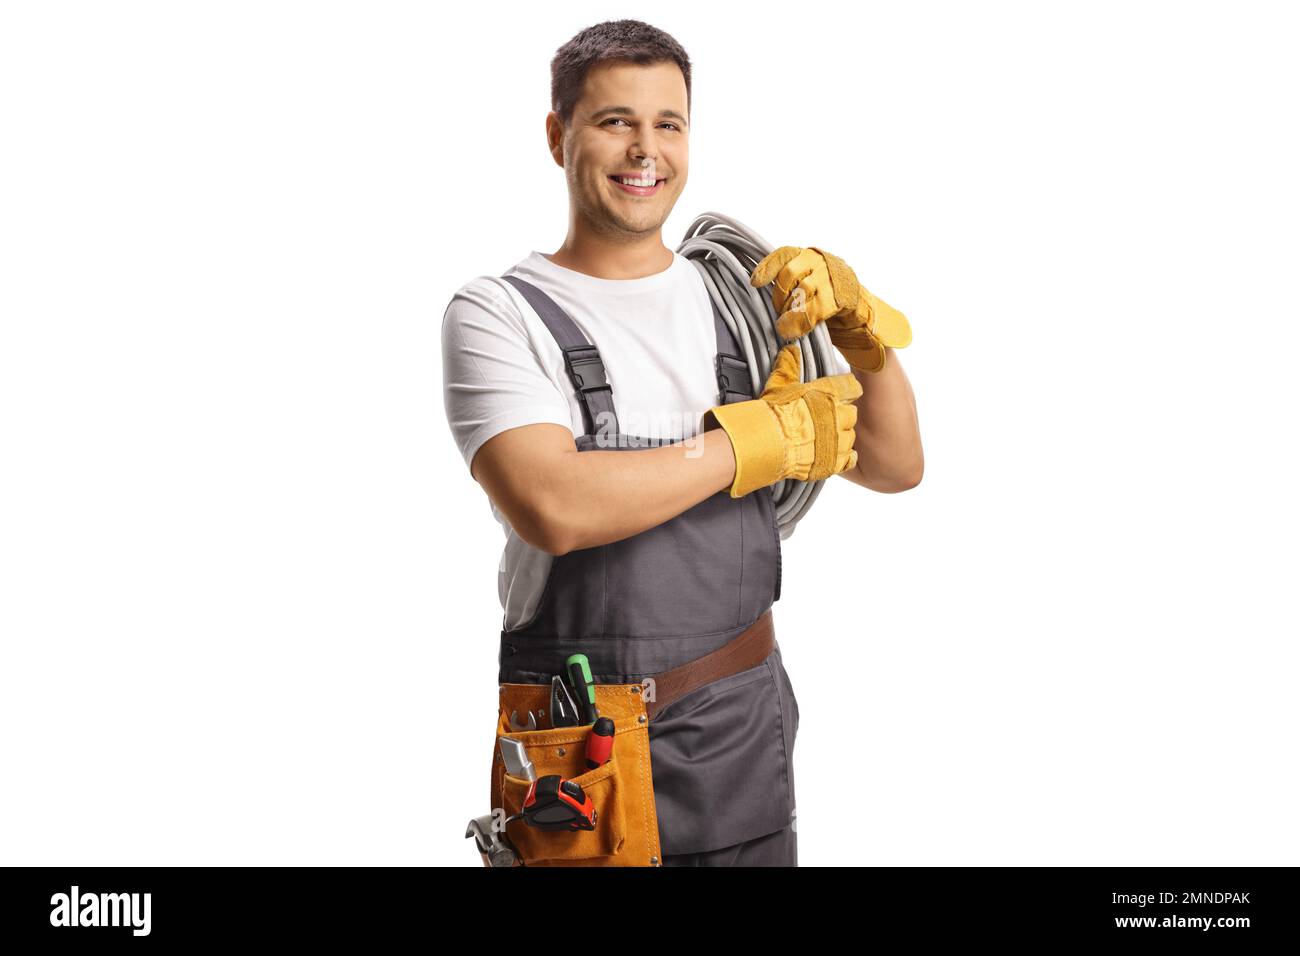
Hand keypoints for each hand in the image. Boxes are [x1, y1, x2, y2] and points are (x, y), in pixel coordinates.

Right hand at [703, 344, 861, 497]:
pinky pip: (849, 458)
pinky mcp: (834, 460)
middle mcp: (838, 416)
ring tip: (826, 438)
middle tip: (829, 418)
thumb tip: (790, 350)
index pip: (852, 387)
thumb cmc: (775, 413)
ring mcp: (838, 440)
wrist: (771, 442)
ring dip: (841, 436)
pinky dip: (843, 457)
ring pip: (850, 437)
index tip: (845, 392)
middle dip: (843, 415)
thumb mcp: (779, 385)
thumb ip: (788, 367)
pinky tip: (835, 455)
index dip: (848, 389)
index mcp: (828, 394)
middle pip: (852, 414)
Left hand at [751, 244, 911, 372]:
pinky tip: (791, 330)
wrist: (861, 316)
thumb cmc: (827, 303)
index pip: (784, 254)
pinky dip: (800, 322)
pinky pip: (815, 309)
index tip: (755, 282)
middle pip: (789, 274)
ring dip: (788, 311)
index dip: (767, 267)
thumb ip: (788, 286)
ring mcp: (833, 277)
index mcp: (809, 255)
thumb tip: (759, 293)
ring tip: (783, 324)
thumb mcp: (805, 288)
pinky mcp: (843, 296)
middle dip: (779, 297)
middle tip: (778, 312)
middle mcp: (821, 261)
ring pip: (802, 291)